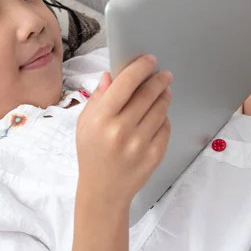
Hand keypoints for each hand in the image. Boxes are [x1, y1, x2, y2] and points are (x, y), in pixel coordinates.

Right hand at [76, 55, 171, 207]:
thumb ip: (99, 98)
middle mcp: (121, 130)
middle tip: (163, 74)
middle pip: (148, 94)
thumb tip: (111, 75)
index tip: (149, 60)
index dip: (140, 68)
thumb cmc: (92, 153)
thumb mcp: (85, 123)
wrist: (103, 190)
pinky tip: (159, 116)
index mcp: (101, 119)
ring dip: (164, 97)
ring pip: (161, 109)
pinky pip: (165, 127)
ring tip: (164, 92)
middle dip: (158, 80)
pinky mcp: (154, 155)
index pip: (126, 83)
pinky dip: (164, 118)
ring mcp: (140, 144)